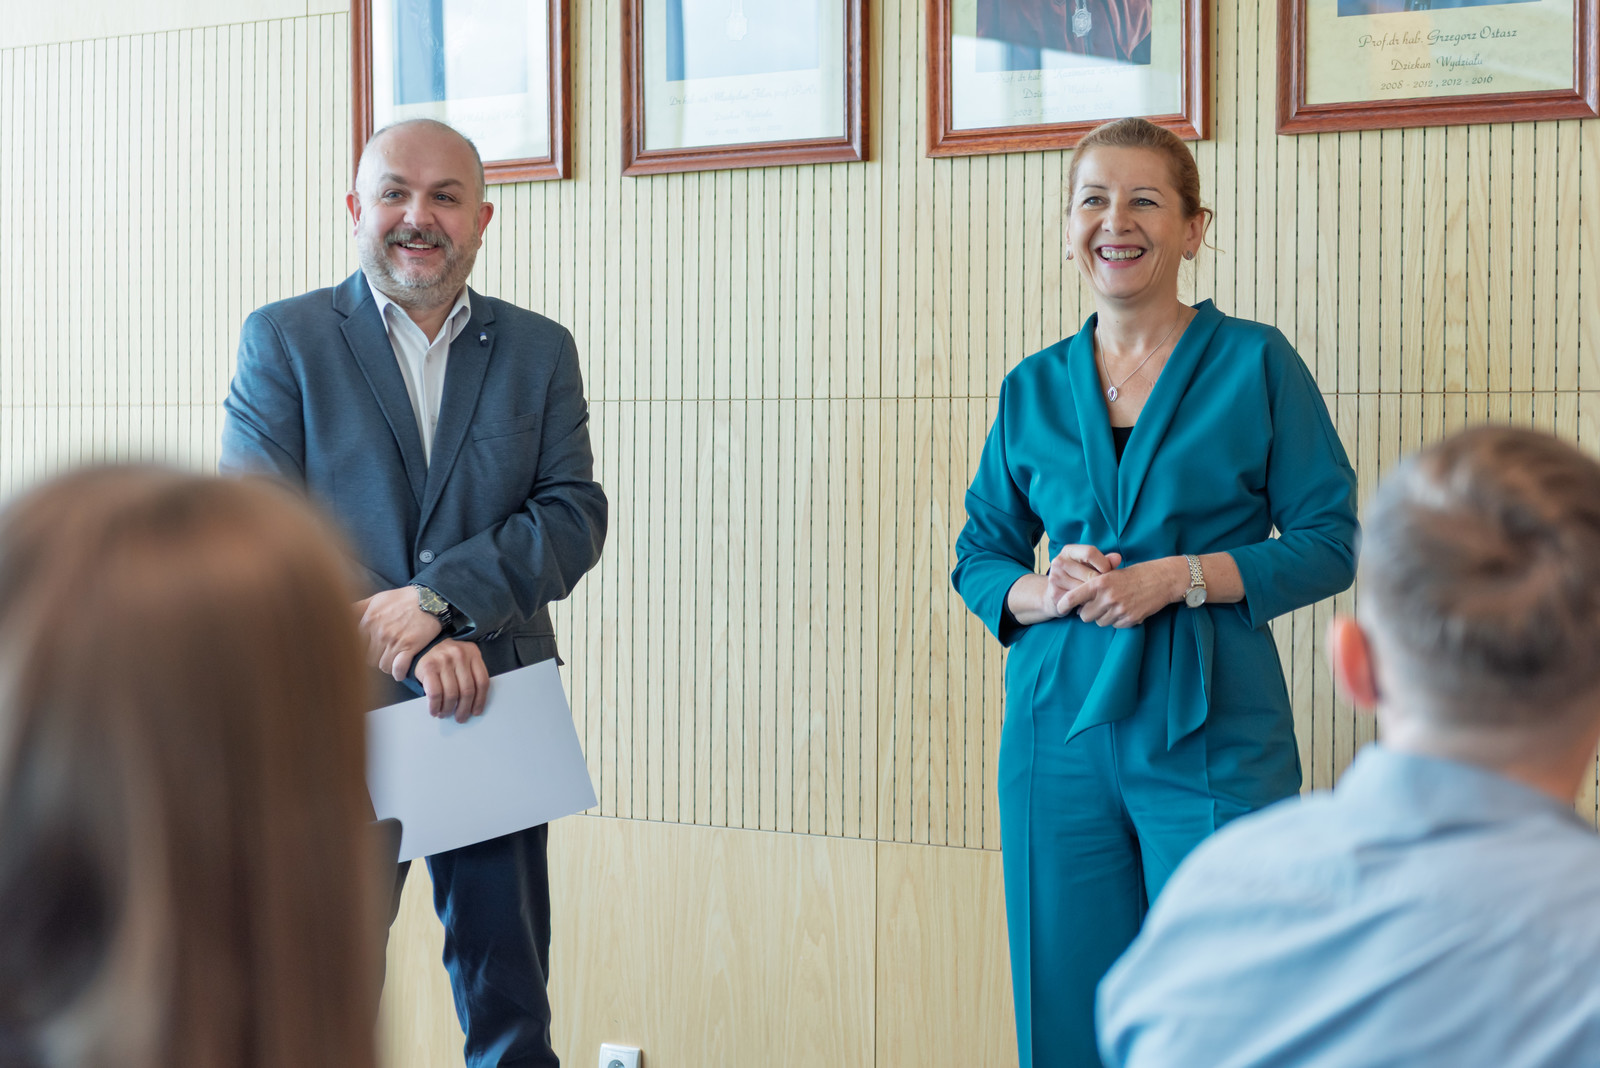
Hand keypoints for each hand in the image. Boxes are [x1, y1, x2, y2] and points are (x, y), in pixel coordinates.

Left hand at [356, 587, 442, 681]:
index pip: (356, 647)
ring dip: (388, 666)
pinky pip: (398, 668)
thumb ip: (357, 608)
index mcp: (368, 621)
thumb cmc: (403, 599)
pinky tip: (400, 671)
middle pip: (369, 659)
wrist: (430, 599)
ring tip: (393, 662)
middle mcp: (379, 632)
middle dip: (376, 659)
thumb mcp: (377, 599)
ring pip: (383, 666)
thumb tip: (340, 612)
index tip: (370, 652)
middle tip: (383, 657)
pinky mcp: (410, 646)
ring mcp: (394, 640)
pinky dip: (398, 673)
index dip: (363, 651)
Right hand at [415, 639, 490, 722]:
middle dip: (464, 709)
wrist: (423, 644)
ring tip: (446, 714)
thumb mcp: (464, 659)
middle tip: (460, 718)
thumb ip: (472, 674)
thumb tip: (474, 704)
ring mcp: (443, 660)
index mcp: (473, 653)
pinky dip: (435, 706)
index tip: (476, 712)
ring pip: (451, 694)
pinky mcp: (428, 667)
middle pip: (467, 690)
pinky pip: (435, 694)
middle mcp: (459, 655)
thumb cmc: (447, 657)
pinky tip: (435, 710)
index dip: (480, 701)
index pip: (482, 682)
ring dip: (448, 710)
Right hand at [1042, 544, 1123, 618]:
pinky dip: (1087, 603)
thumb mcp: (1090, 566)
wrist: (1055, 595)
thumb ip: (1105, 561)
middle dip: (1101, 584)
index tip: (1108, 572)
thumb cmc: (1078, 577)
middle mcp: (1059, 562)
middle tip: (1105, 589)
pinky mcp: (1055, 594)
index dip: (1104, 564)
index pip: (1090, 552)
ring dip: (1094, 595)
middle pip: (1090, 574)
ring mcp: (1055, 578)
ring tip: (1096, 596)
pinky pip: (1079, 600)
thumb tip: (1118, 558)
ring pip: (1085, 589)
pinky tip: (1088, 603)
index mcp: (1068, 551)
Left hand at [1061, 557, 1186, 627]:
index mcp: (1100, 582)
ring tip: (1115, 605)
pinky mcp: (1130, 619)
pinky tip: (1126, 609)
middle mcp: (1108, 597)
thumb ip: (1096, 585)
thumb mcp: (1113, 573)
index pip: (1074, 597)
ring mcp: (1119, 609)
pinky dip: (1118, 620)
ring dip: (1104, 617)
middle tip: (1097, 605)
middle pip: (1085, 616)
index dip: (1064, 604)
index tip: (1060, 608)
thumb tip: (1080, 600)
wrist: (1163, 579)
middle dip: (1088, 612)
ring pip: (1100, 622)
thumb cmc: (1136, 574)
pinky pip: (1115, 626)